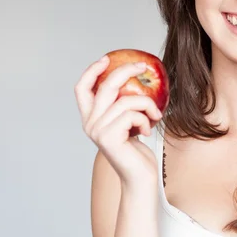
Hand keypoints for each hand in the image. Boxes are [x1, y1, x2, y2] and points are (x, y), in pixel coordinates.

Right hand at [74, 56, 162, 185]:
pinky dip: (146, 120)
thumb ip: (124, 107)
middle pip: (105, 87)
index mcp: (91, 119)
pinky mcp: (109, 137)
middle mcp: (90, 124)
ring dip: (147, 105)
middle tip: (144, 66)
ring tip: (155, 116)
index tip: (107, 59)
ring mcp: (97, 131)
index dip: (92, 71)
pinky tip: (147, 132)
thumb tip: (136, 80)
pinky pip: (132, 114)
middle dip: (126, 71)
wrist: (140, 178)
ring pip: (126, 100)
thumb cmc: (136, 152)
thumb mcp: (128, 124)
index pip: (81, 89)